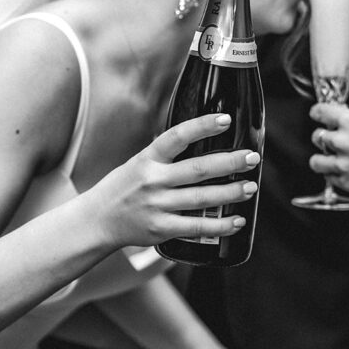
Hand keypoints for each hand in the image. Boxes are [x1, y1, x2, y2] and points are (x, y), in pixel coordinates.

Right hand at [93, 113, 260, 248]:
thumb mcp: (139, 163)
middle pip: (198, 169)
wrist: (97, 220)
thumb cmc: (123, 188)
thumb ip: (166, 156)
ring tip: (250, 187)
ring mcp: (157, 205)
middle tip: (251, 158)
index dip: (202, 126)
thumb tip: (202, 140)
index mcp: (148, 158)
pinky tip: (236, 220)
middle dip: (229, 163)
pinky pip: (196, 226)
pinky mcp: (161, 229)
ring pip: (201, 198)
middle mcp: (153, 180)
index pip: (177, 136)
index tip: (225, 119)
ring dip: (230, 193)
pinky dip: (220, 225)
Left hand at [309, 101, 348, 199]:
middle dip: (323, 138)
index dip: (318, 113)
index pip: (320, 112)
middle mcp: (342, 141)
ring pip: (315, 161)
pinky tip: (346, 172)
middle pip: (316, 136)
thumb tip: (342, 126)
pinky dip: (334, 175)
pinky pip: (329, 178)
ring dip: (322, 159)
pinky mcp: (347, 183)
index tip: (317, 115)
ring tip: (331, 160)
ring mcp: (342, 164)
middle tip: (333, 141)